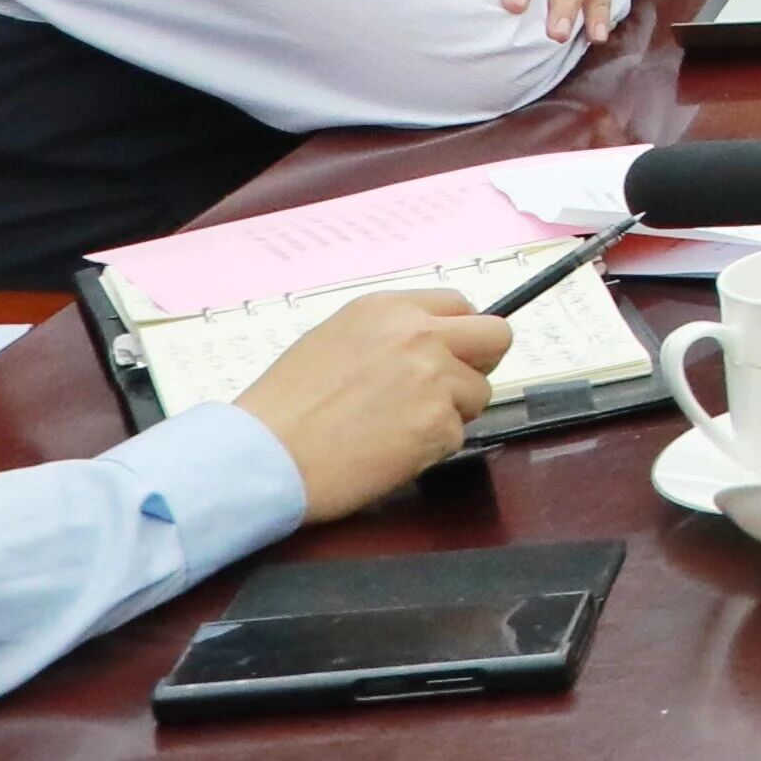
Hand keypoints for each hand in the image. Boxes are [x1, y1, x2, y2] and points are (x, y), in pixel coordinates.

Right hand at [233, 286, 509, 516]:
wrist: (264, 455)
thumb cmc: (285, 407)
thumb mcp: (334, 338)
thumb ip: (389, 334)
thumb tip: (430, 342)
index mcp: (390, 309)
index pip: (462, 305)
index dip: (461, 334)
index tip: (454, 353)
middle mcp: (420, 335)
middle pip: (497, 337)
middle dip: (480, 364)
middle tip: (452, 389)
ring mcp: (434, 379)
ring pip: (478, 394)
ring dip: (450, 413)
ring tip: (396, 427)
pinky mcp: (438, 425)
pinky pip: (456, 436)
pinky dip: (430, 448)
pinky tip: (388, 450)